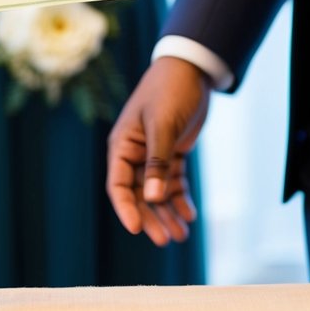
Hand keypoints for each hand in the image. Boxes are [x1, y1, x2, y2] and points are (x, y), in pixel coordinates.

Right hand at [107, 57, 210, 246]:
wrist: (191, 70)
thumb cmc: (170, 91)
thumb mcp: (163, 125)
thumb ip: (157, 162)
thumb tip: (153, 198)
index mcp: (123, 145)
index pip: (118, 185)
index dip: (126, 208)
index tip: (137, 230)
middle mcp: (134, 153)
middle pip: (139, 194)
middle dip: (152, 217)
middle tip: (166, 240)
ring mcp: (153, 154)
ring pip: (157, 192)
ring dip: (168, 213)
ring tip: (181, 235)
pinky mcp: (171, 153)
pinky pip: (172, 182)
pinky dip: (180, 198)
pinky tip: (189, 215)